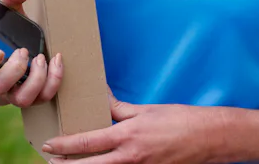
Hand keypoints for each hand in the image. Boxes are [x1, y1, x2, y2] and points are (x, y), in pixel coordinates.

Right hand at [0, 0, 62, 107]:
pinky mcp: (32, 94)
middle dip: (14, 70)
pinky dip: (54, 80)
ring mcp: (13, 91)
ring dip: (35, 79)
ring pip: (22, 99)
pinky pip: (43, 97)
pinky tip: (57, 60)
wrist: (8, 55)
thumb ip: (7, 0)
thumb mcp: (1, 14)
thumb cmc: (0, 33)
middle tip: (23, 51)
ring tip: (41, 58)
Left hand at [41, 90, 219, 163]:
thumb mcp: (148, 110)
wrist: (210, 138)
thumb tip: (102, 100)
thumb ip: (121, 109)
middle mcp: (130, 157)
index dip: (64, 145)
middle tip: (49, 160)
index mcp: (128, 136)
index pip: (87, 143)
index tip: (48, 144)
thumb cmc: (180, 120)